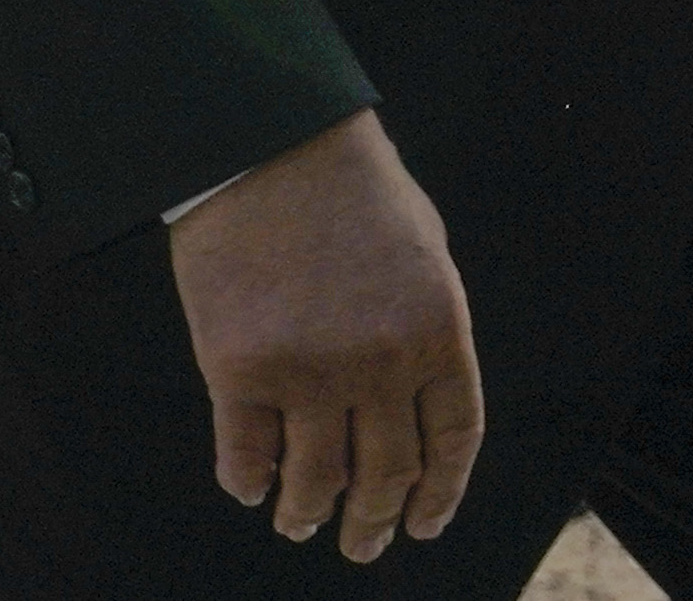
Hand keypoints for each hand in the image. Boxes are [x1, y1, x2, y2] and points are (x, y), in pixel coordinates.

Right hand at [165, 111, 483, 561]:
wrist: (272, 147)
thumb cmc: (353, 190)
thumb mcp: (424, 254)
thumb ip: (426, 328)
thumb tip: (416, 401)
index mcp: (439, 331)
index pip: (452, 440)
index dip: (440, 494)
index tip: (424, 524)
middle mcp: (382, 364)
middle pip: (386, 475)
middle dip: (374, 523)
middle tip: (362, 546)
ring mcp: (310, 373)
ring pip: (316, 483)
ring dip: (309, 516)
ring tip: (301, 524)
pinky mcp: (240, 372)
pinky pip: (245, 457)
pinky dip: (248, 484)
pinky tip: (251, 488)